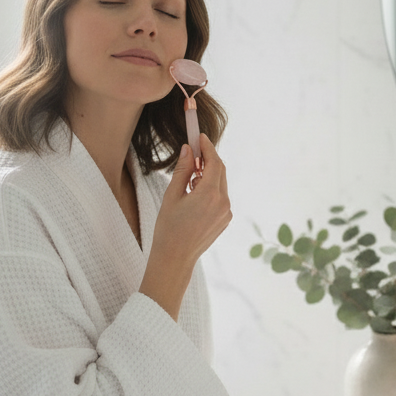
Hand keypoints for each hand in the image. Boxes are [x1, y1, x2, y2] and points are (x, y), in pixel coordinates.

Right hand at [139, 135, 230, 318]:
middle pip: (220, 171)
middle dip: (208, 160)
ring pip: (220, 184)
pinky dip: (210, 190)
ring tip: (188, 182)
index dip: (207, 147)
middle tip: (193, 154)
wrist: (175, 259)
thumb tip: (188, 149)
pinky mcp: (225, 220)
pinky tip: (194, 196)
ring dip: (208, 176)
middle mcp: (223, 203)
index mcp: (209, 194)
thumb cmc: (168, 228)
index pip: (214, 162)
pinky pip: (220, 197)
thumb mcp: (172, 195)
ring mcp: (226, 213)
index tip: (200, 136)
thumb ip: (183, 170)